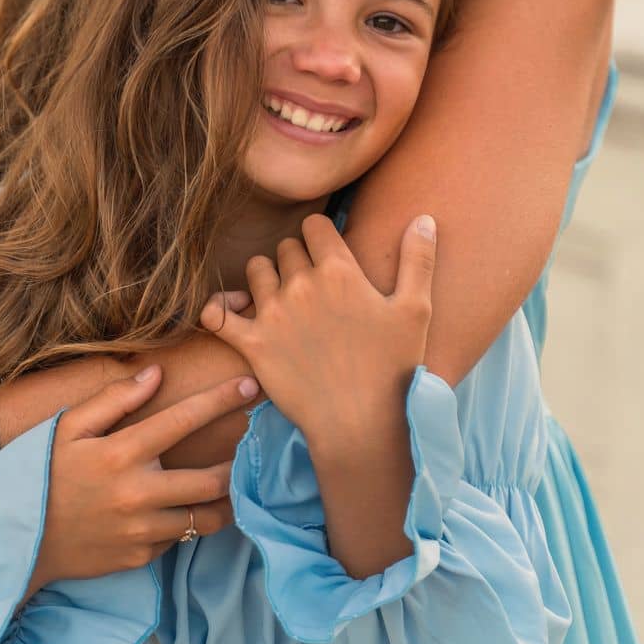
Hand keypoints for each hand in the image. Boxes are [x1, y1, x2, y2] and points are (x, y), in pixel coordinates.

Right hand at [28, 365, 260, 592]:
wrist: (17, 540)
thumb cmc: (43, 474)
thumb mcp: (69, 426)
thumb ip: (114, 398)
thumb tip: (156, 373)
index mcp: (122, 453)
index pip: (184, 419)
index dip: (221, 399)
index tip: (249, 385)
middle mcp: (138, 494)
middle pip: (211, 480)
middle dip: (238, 461)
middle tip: (252, 445)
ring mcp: (141, 530)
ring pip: (204, 518)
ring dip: (223, 499)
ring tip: (233, 481)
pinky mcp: (139, 556)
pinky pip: (177, 538)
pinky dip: (186, 522)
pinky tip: (184, 507)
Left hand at [197, 213, 436, 449]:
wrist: (360, 426)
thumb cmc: (394, 368)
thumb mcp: (416, 310)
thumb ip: (418, 259)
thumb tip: (425, 218)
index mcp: (338, 270)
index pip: (314, 225)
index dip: (321, 236)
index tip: (328, 253)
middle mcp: (301, 284)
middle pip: (286, 247)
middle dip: (298, 259)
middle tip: (313, 285)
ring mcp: (273, 314)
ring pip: (257, 270)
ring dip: (268, 278)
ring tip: (283, 299)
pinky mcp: (252, 345)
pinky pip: (218, 314)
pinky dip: (219, 309)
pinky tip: (230, 311)